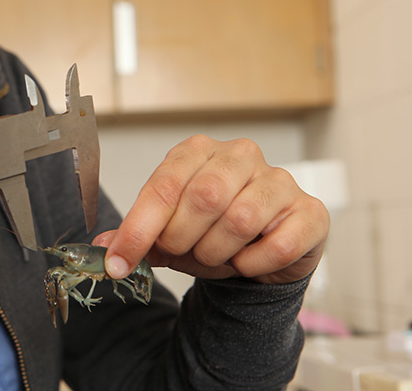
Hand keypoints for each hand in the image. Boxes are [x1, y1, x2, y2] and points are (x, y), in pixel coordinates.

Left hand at [94, 135, 329, 284]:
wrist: (260, 255)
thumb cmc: (211, 234)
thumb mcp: (167, 235)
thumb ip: (137, 238)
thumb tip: (105, 247)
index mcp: (196, 152)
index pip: (162, 187)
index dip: (137, 230)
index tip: (118, 264)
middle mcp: (239, 155)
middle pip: (203, 198)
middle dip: (184, 239)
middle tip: (185, 252)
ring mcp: (279, 179)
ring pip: (240, 220)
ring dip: (218, 252)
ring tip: (217, 254)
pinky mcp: (310, 211)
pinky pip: (279, 243)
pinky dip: (254, 263)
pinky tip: (247, 261)